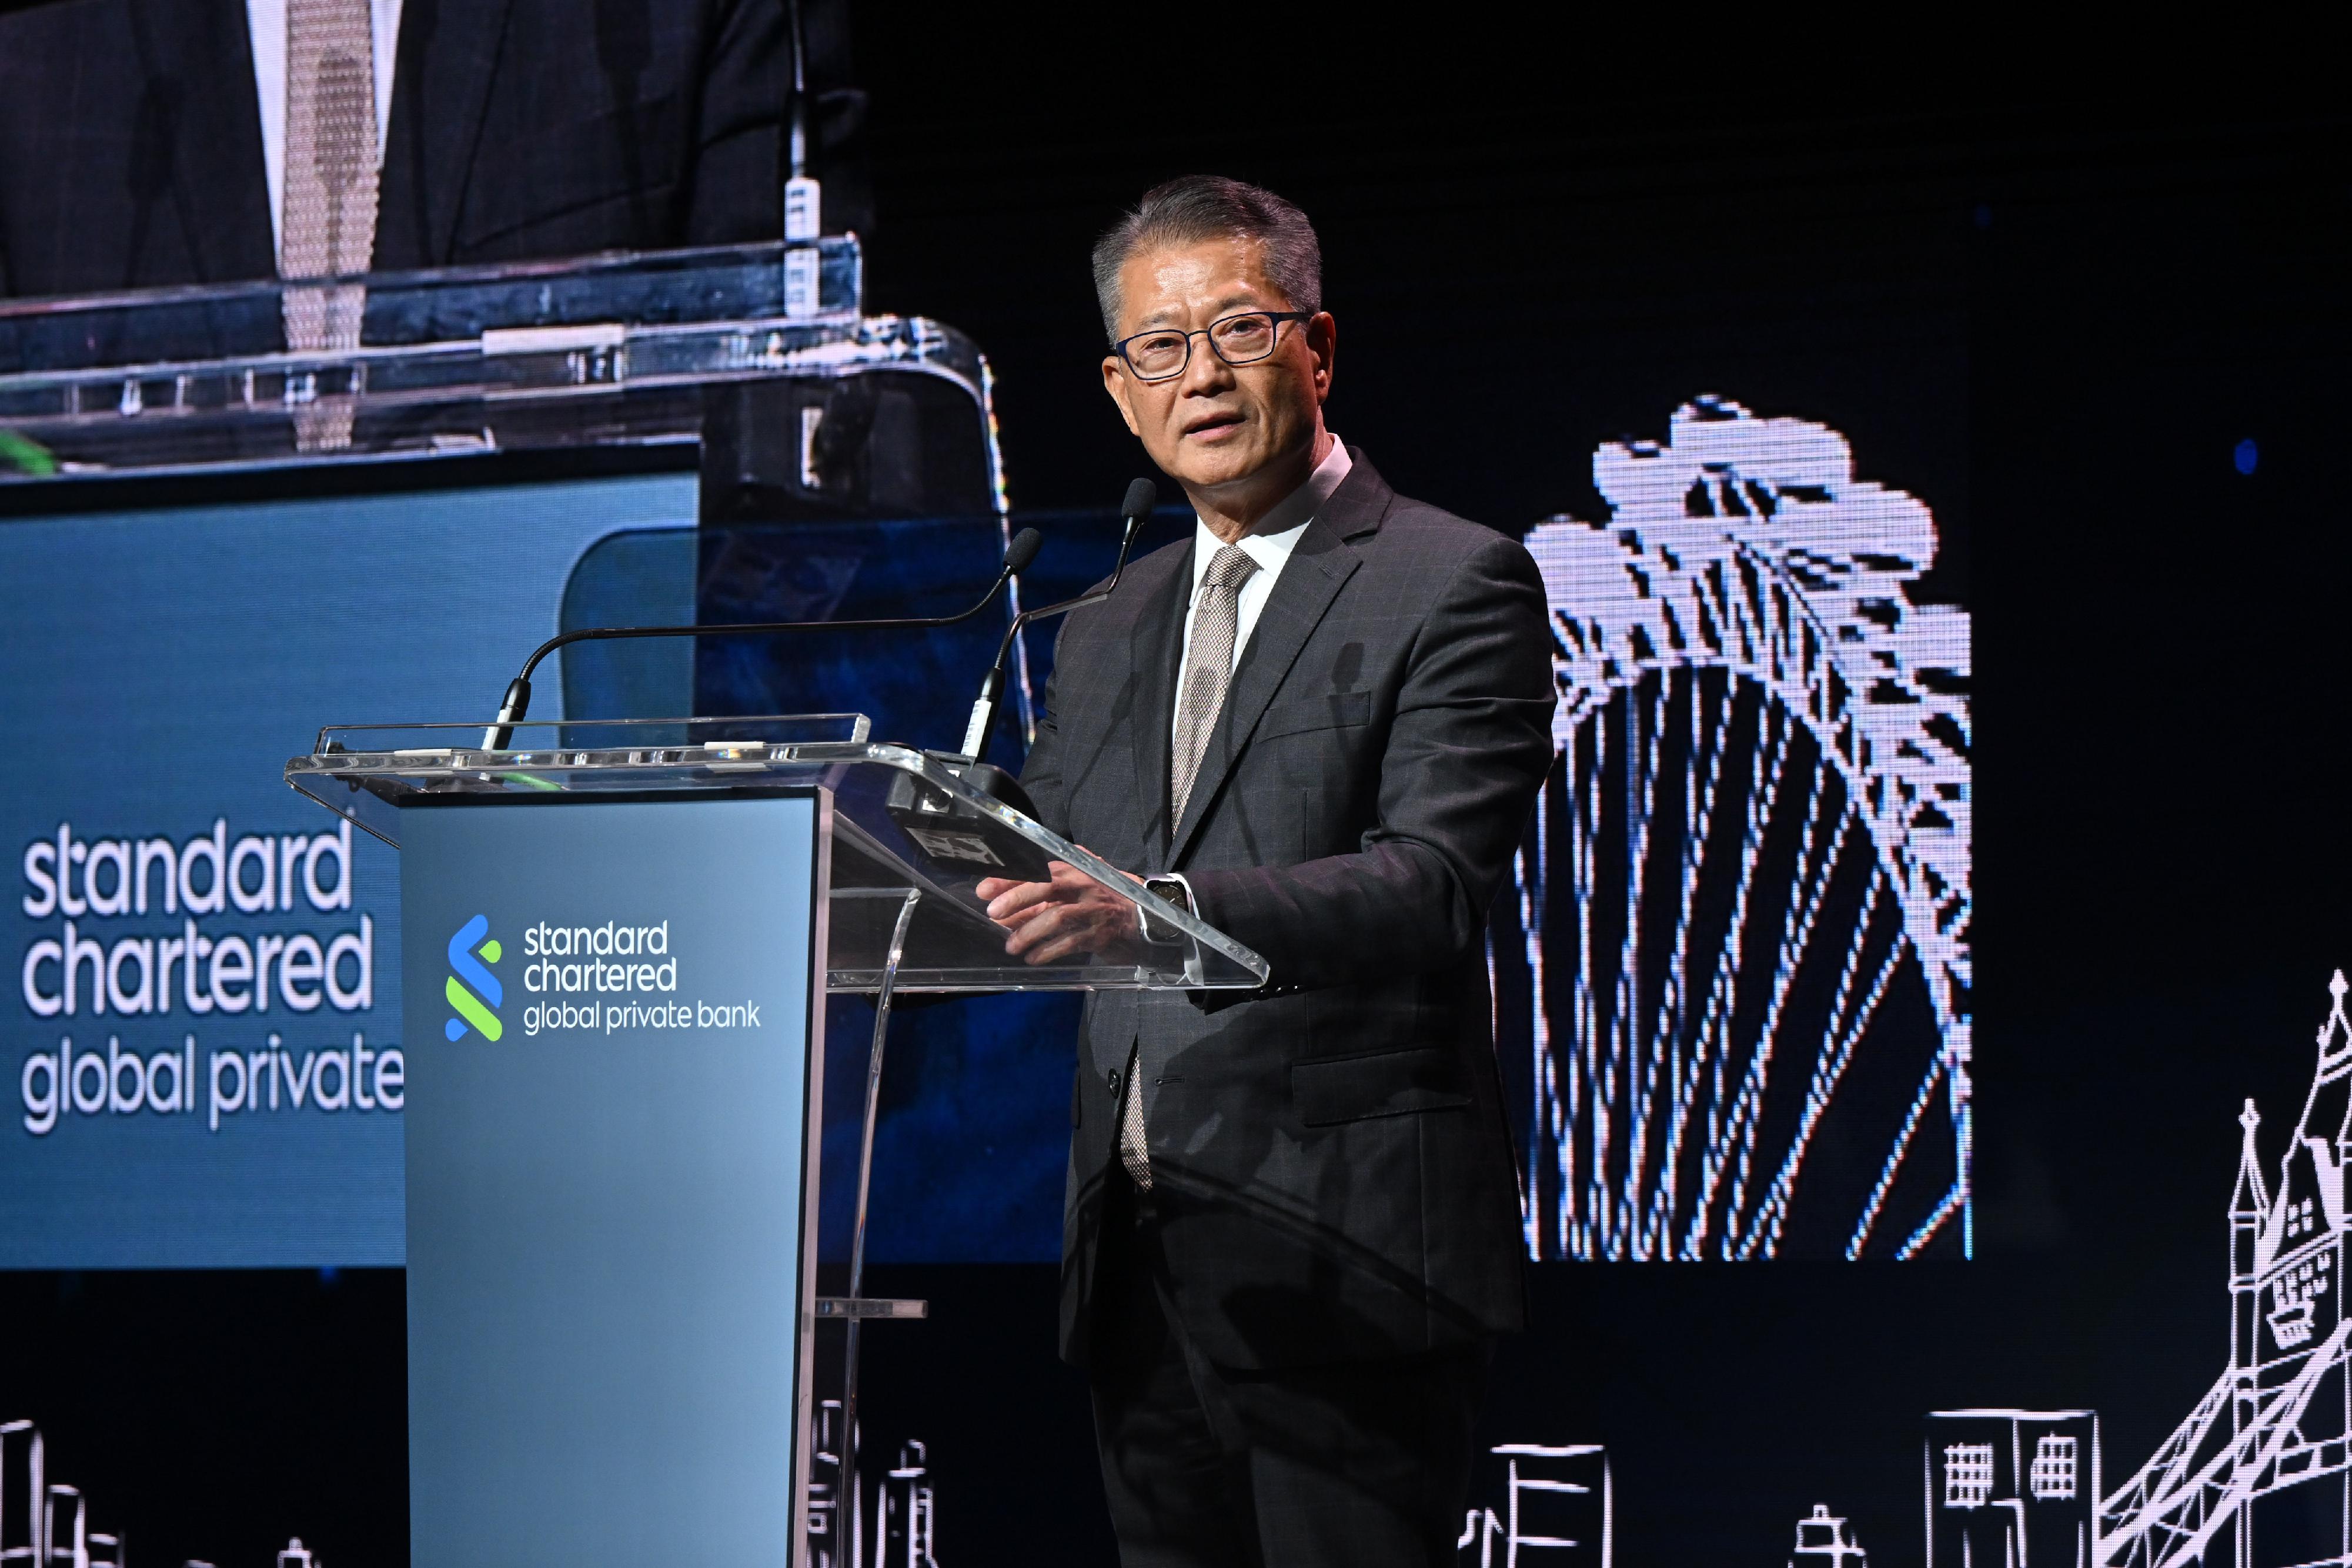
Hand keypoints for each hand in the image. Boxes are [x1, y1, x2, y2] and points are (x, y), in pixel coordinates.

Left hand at [976, 858, 1145, 965]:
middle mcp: (1084, 886)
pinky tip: (1033, 959)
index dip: (1010, 879)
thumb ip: (1045, 893)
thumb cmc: (1103, 901)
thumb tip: (1006, 906)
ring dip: (1029, 933)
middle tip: (993, 914)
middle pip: (1046, 887)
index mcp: (1076, 870)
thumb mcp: (1076, 888)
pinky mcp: (1100, 935)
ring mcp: (1093, 910)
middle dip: (1017, 899)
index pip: (1038, 870)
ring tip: (1011, 947)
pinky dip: (1048, 952)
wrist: (1143, 920)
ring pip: (1056, 917)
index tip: (984, 889)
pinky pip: (1069, 943)